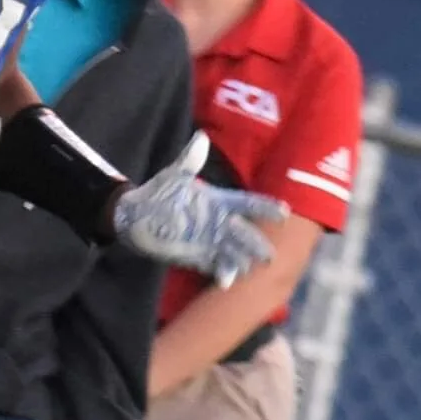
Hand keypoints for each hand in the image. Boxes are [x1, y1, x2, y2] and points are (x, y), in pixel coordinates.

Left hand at [112, 131, 286, 286]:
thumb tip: (201, 137)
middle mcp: (220, 223)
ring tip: (250, 268)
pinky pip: (216, 266)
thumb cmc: (158, 193)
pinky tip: (225, 282)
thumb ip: (190, 160)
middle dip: (257, 242)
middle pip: (245, 233)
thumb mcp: (174, 176)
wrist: (136, 218)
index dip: (266, 208)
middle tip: (269, 253)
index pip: (247, 204)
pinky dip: (223, 274)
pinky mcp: (199, 257)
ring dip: (243, 260)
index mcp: (219, 202)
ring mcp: (211, 242)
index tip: (284, 213)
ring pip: (235, 252)